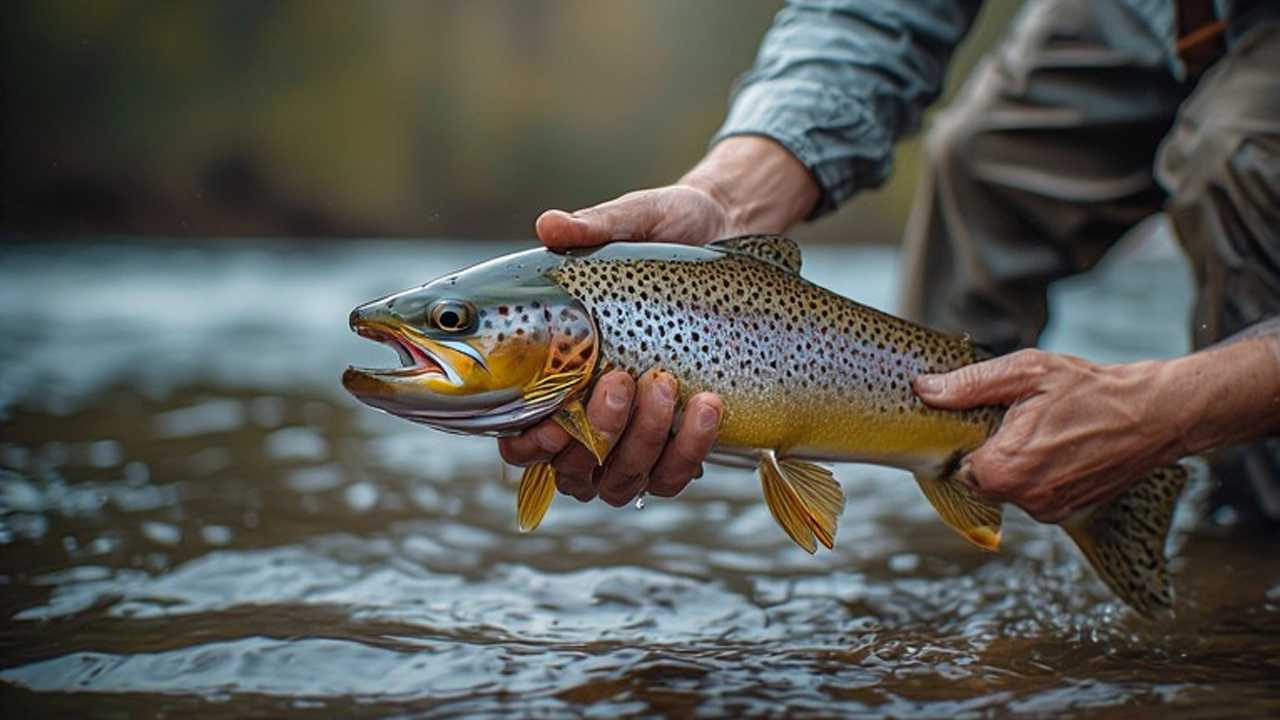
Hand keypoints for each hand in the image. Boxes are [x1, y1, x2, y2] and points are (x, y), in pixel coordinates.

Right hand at [499, 136, 816, 504]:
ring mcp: (633, 442)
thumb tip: (550, 225)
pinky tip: (709, 405)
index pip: (518, 441)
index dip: (528, 446)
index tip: (550, 420)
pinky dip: (690, 448)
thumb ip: (593, 228)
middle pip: (573, 470)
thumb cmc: (666, 231)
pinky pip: (674, 476)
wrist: (727, 236)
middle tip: (621, 379)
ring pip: (621, 480)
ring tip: (666, 384)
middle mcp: (586, 421)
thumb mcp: (634, 223)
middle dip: (595, 431)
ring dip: (643, 440)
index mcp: (552, 377)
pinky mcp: (679, 445)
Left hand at [913, 349, 1181, 522]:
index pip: (955, 464)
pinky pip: (1032, 495)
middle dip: (989, 451)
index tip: (981, 420)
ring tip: (1044, 430)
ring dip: (1014, 463)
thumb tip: (924, 390)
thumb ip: (969, 385)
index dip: (964, 440)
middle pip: (978, 478)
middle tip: (1016, 420)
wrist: (1157, 415)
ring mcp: (1048, 511)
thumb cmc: (1091, 390)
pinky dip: (1037, 474)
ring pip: (1006, 487)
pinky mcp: (1066, 513)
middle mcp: (1024, 498)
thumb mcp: (1026, 372)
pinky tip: (1058, 447)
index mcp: (1005, 468)